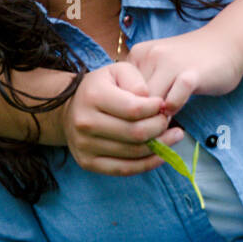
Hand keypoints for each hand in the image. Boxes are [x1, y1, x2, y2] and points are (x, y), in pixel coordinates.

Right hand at [61, 62, 184, 175]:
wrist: (69, 108)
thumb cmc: (102, 87)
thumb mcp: (118, 72)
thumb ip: (137, 82)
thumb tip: (153, 103)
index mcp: (94, 96)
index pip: (134, 109)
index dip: (155, 109)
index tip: (163, 105)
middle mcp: (86, 122)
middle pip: (135, 133)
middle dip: (159, 128)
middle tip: (168, 121)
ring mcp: (84, 145)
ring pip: (133, 153)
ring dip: (159, 146)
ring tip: (172, 136)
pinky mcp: (87, 163)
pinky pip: (124, 169)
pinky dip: (147, 164)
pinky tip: (161, 154)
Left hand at [126, 26, 242, 117]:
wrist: (227, 43)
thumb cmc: (191, 60)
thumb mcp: (160, 66)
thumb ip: (144, 84)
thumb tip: (127, 117)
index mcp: (139, 54)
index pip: (120, 90)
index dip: (127, 109)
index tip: (137, 117)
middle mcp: (151, 55)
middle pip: (133, 99)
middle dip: (140, 117)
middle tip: (149, 128)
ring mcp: (171, 63)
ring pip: (150, 103)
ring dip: (156, 118)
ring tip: (162, 124)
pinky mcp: (191, 74)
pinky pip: (173, 102)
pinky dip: (174, 111)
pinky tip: (178, 111)